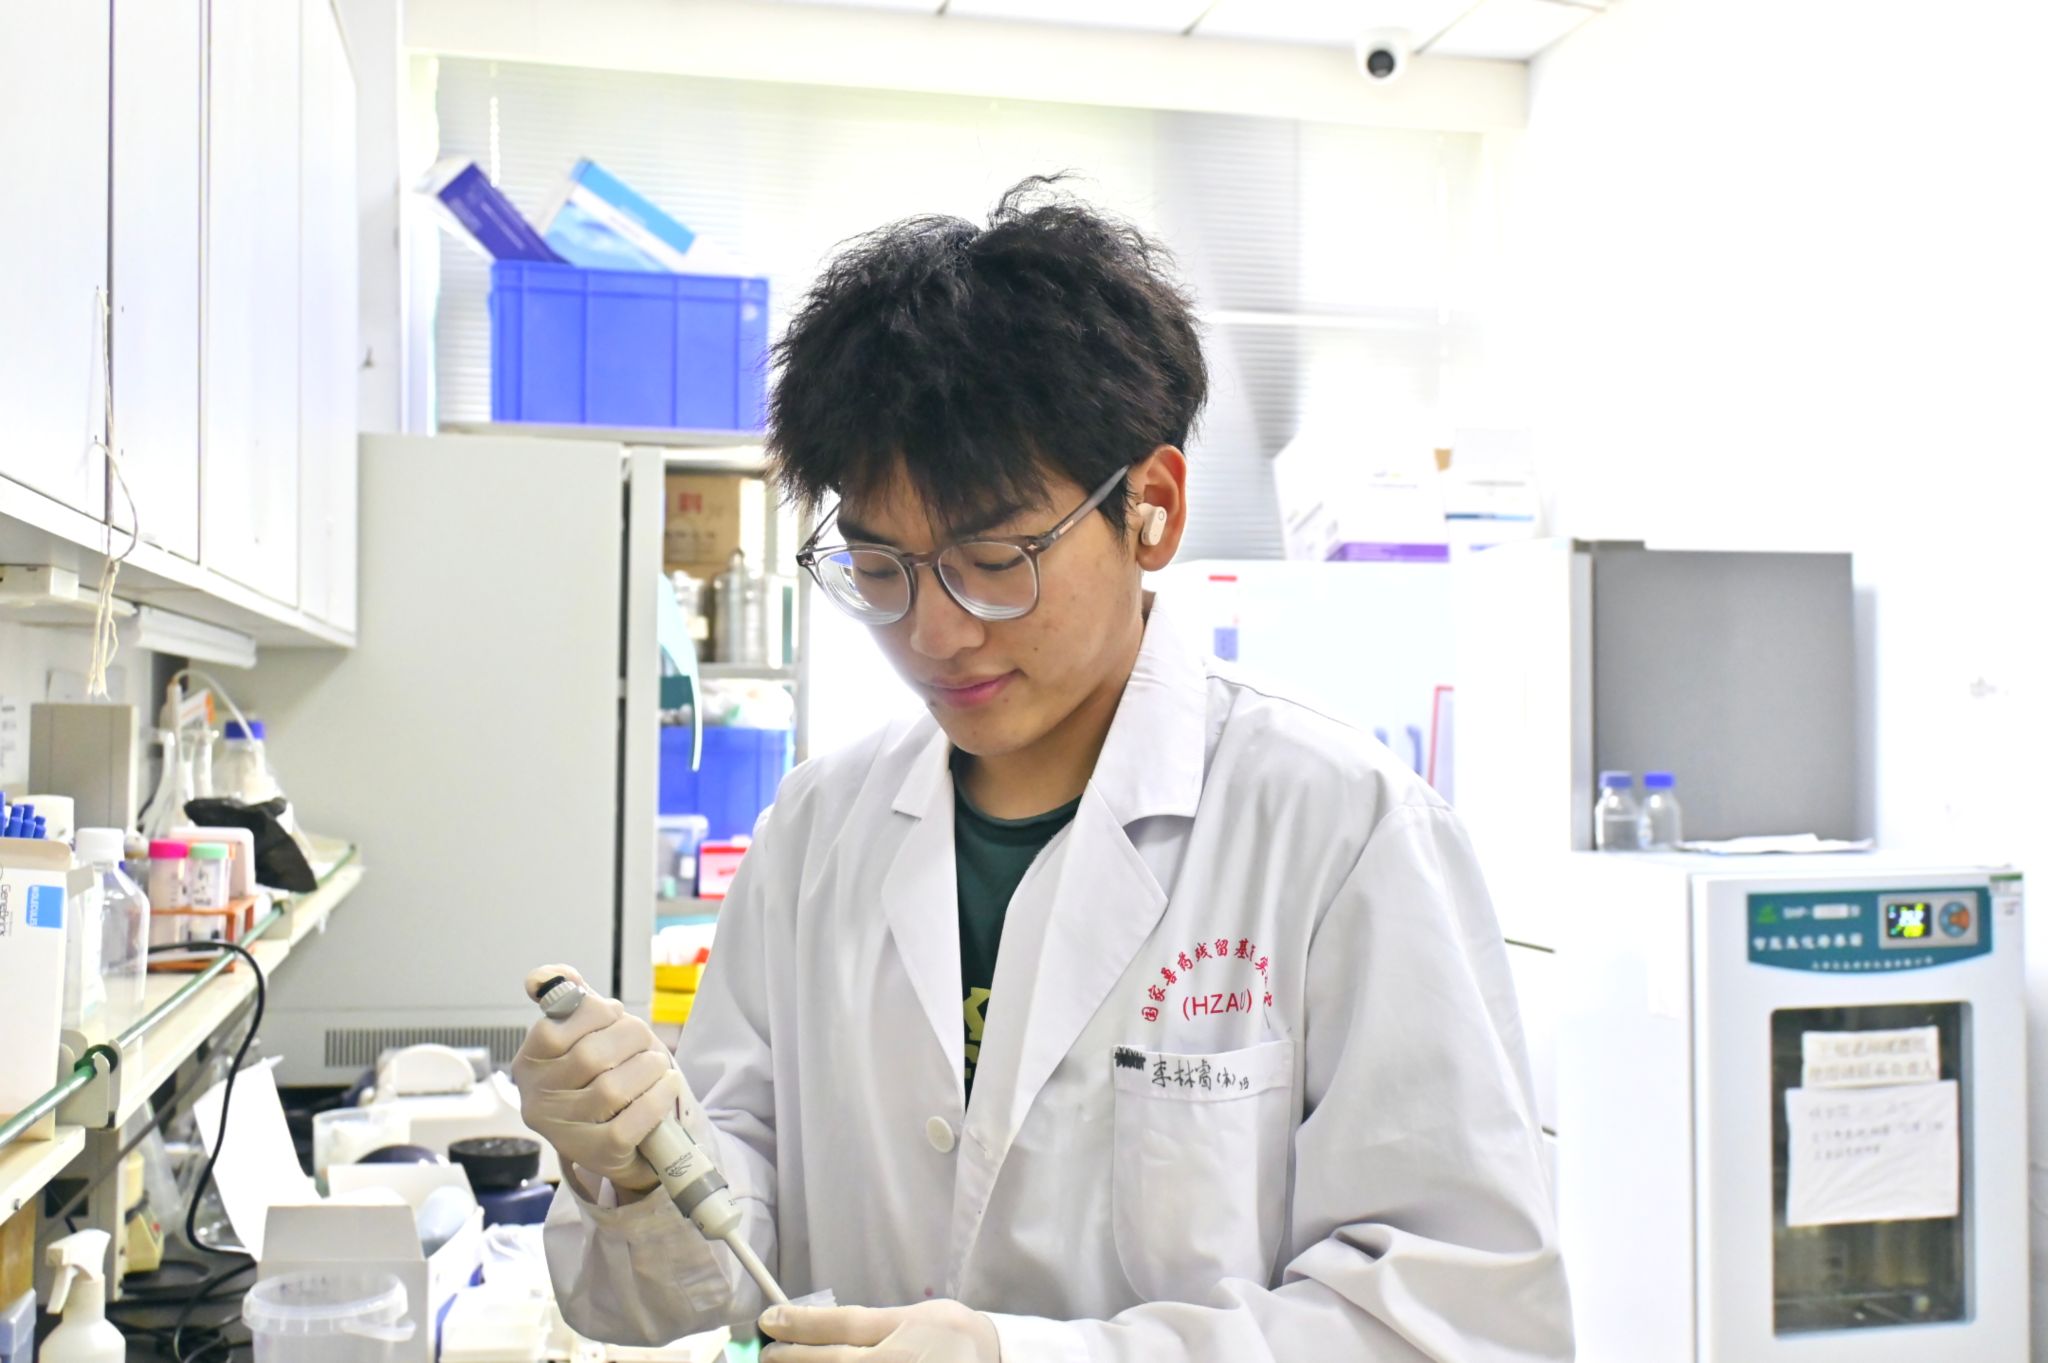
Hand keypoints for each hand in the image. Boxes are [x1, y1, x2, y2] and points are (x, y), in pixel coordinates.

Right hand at [511, 964, 685, 1193]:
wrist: (620, 1138)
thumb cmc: (599, 1077)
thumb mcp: (582, 1035)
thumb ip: (569, 1000)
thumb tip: (541, 977)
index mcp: (530, 1064)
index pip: (554, 1028)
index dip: (595, 1013)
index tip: (616, 1014)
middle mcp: (538, 1100)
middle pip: (590, 1056)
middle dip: (630, 1037)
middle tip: (645, 1039)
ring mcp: (565, 1131)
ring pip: (612, 1089)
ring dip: (648, 1067)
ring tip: (659, 1063)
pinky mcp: (598, 1154)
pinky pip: (631, 1122)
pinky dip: (657, 1098)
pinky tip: (667, 1085)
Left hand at [760, 1301, 1000, 1362]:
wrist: (991, 1360)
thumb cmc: (950, 1334)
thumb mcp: (912, 1316)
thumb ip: (869, 1322)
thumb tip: (817, 1323)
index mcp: (900, 1336)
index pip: (841, 1327)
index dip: (800, 1323)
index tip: (770, 1319)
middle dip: (793, 1359)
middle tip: (768, 1354)